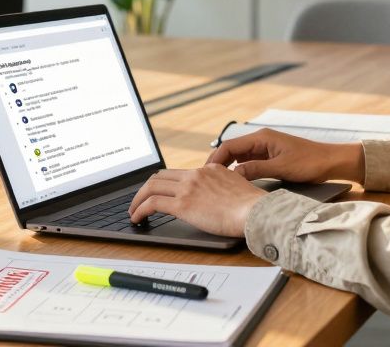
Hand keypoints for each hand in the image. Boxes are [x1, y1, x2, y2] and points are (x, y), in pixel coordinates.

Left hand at [127, 165, 266, 236]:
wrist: (255, 211)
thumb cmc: (252, 207)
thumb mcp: (237, 188)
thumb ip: (224, 188)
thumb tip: (219, 199)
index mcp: (210, 169)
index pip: (179, 172)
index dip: (165, 183)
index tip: (159, 192)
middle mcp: (196, 174)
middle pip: (161, 176)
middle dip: (146, 189)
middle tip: (140, 201)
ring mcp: (188, 187)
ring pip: (152, 187)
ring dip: (138, 199)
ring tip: (134, 211)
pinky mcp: (183, 204)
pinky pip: (152, 203)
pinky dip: (140, 210)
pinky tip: (137, 218)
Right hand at [207, 129, 364, 183]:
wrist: (331, 161)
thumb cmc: (310, 162)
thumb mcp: (282, 168)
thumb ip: (256, 169)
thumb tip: (233, 174)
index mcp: (262, 138)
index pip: (230, 146)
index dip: (215, 159)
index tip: (205, 173)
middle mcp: (260, 141)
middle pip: (231, 150)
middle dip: (218, 164)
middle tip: (206, 181)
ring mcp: (264, 149)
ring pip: (238, 157)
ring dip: (227, 168)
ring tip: (216, 184)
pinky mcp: (269, 157)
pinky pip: (248, 163)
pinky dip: (239, 171)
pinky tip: (235, 183)